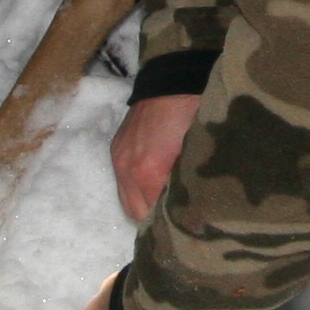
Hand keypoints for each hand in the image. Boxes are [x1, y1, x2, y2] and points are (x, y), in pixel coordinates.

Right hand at [109, 92, 199, 223]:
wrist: (170, 83)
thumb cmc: (190, 117)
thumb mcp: (193, 153)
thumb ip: (185, 184)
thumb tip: (187, 209)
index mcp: (148, 172)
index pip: (151, 214)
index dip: (166, 222)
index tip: (182, 227)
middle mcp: (126, 170)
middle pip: (135, 212)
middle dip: (152, 217)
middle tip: (175, 218)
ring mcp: (118, 158)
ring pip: (126, 198)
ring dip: (143, 202)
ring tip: (164, 202)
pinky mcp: (116, 149)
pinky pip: (122, 181)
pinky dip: (136, 187)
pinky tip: (153, 183)